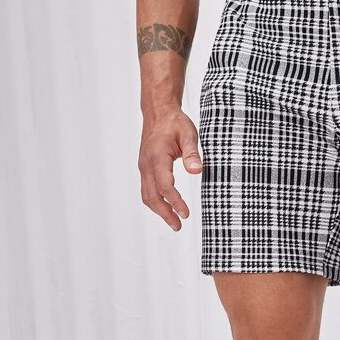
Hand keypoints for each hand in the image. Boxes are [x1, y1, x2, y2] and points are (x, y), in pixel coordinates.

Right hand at [138, 105, 202, 229]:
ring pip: (147, 195)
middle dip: (165, 213)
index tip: (185, 214)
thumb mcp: (189, 134)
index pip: (165, 186)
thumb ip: (192, 153)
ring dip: (159, 211)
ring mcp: (144, 167)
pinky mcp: (145, 169)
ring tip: (174, 222)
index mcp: (157, 157)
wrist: (158, 113)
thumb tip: (196, 171)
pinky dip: (156, 202)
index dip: (175, 202)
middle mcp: (146, 165)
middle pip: (152, 196)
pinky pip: (147, 190)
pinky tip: (167, 209)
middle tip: (179, 226)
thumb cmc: (175, 123)